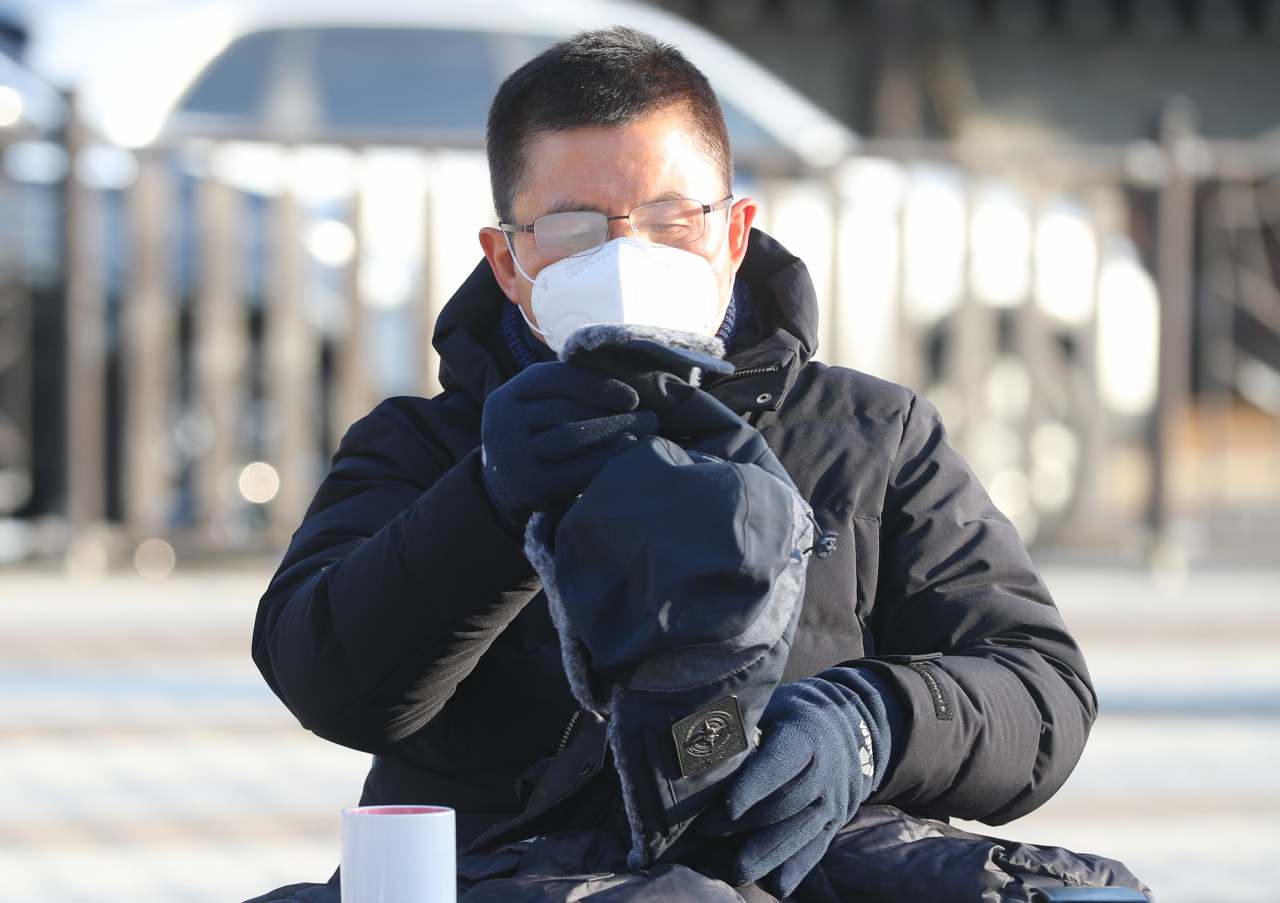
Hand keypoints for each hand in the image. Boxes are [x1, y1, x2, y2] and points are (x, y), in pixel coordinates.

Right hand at [480, 361, 658, 522]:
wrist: (506, 488)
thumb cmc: (535, 439)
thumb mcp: (536, 408)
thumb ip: (565, 391)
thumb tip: (623, 374)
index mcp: (508, 395)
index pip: (557, 379)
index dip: (598, 385)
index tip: (633, 397)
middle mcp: (504, 423)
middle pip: (567, 410)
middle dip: (613, 412)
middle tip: (649, 416)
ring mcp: (514, 455)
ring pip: (573, 437)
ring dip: (615, 431)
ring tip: (644, 431)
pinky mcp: (530, 485)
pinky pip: (575, 469)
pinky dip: (606, 458)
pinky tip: (628, 448)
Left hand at [712, 672, 889, 897]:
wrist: (851, 726)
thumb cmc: (792, 714)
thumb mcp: (771, 704)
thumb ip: (743, 722)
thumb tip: (699, 736)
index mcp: (807, 733)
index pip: (782, 761)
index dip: (755, 785)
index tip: (727, 806)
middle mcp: (826, 770)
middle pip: (788, 803)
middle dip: (746, 822)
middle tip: (704, 832)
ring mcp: (833, 801)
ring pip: (802, 833)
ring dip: (766, 854)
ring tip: (734, 871)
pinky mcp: (833, 824)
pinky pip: (816, 851)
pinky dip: (794, 870)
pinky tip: (771, 885)